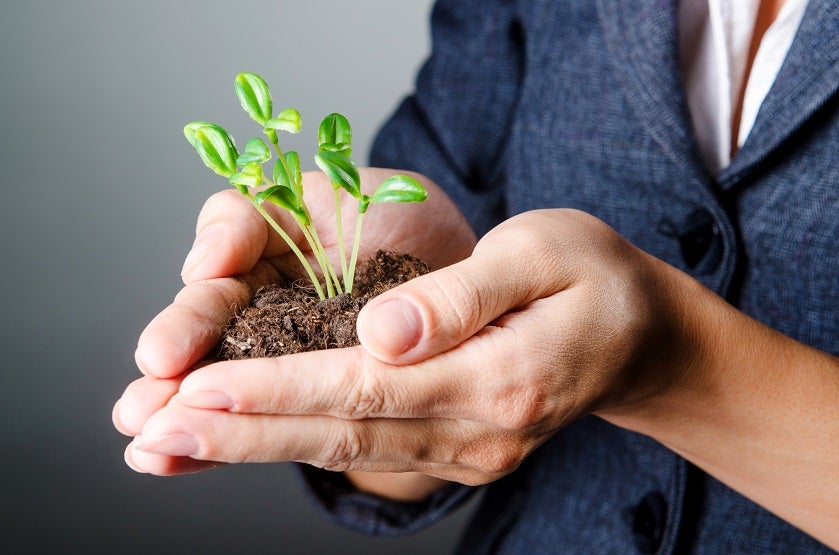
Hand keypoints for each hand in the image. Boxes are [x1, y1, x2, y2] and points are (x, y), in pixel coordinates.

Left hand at [119, 208, 693, 484]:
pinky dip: (299, 443)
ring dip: (256, 445)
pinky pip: (367, 448)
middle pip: (342, 432)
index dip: (279, 388)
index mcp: (499, 376)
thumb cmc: (594, 277)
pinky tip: (244, 437)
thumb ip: (463, 296)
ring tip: (174, 441)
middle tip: (154, 431)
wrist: (642, 335)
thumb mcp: (543, 254)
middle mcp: (479, 431)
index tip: (200, 387)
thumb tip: (381, 332)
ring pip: (346, 449)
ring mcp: (470, 452)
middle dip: (242, 432)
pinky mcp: (459, 450)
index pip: (366, 387)